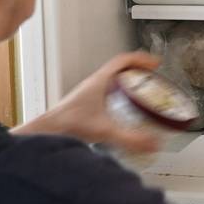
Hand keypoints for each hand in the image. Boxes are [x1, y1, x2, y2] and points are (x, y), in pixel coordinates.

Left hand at [14, 51, 163, 152]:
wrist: (48, 131)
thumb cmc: (69, 124)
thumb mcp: (106, 131)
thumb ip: (131, 139)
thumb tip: (153, 143)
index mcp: (100, 81)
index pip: (123, 61)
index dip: (141, 59)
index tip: (155, 64)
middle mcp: (94, 84)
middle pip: (120, 69)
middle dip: (138, 72)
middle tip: (151, 80)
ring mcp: (89, 93)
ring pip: (112, 81)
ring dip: (127, 83)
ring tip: (141, 94)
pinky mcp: (86, 104)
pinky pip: (106, 92)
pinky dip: (118, 96)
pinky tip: (124, 111)